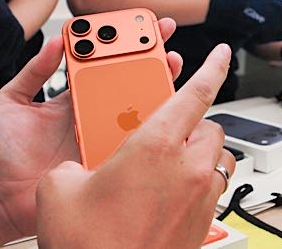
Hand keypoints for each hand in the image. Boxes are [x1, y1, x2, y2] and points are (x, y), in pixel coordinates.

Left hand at [0, 18, 183, 240]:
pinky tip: (163, 104)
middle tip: (162, 33)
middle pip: (130, 79)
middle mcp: (95, 112)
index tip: (133, 22)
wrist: (2, 200)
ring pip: (141, 106)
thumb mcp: (9, 103)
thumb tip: (55, 42)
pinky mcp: (111, 159)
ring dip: (159, 82)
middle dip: (150, 53)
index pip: (101, 62)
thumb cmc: (3, 154)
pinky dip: (153, 124)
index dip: (119, 41)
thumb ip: (32, 73)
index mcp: (73, 95)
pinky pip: (136, 140)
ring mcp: (105, 135)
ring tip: (168, 61)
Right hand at [36, 43, 234, 248]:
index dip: (212, 66)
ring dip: (196, 155)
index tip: (223, 52)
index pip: (195, 92)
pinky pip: (208, 189)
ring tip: (163, 166)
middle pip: (208, 126)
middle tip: (163, 129)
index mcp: (155, 146)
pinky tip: (161, 197)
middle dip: (192, 122)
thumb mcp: (58, 188)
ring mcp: (200, 198)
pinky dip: (193, 185)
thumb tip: (77, 170)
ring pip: (214, 159)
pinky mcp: (204, 224)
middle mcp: (188, 168)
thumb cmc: (90, 246)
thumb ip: (73, 164)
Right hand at [204, 0, 281, 44]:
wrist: (228, 6)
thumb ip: (277, 15)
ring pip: (276, 36)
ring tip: (253, 25)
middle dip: (273, 33)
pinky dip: (259, 38)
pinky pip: (267, 39)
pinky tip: (251, 28)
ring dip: (265, 36)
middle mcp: (281, 9)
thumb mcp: (264, 6)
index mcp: (280, 3)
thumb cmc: (242, 8)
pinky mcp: (269, 25)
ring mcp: (275, 17)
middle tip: (258, 25)